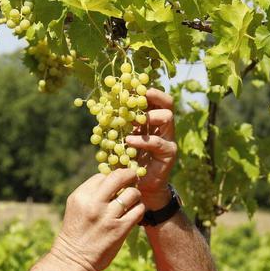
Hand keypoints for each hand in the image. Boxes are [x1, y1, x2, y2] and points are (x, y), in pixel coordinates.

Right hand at [51, 169, 145, 270]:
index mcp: (81, 196)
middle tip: (133, 178)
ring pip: (132, 193)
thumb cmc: (76, 232)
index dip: (111, 177)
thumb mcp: (76, 207)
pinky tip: (134, 212)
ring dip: (135, 195)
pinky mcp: (120, 229)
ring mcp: (108, 217)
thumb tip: (113, 180)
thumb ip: (91, 193)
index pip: (102, 176)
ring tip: (132, 200)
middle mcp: (93, 204)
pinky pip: (138, 210)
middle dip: (129, 175)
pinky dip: (139, 209)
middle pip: (118, 177)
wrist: (74, 259)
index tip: (116, 183)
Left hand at [127, 88, 176, 209]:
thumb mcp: (119, 138)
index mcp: (151, 119)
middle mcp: (163, 126)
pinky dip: (142, 140)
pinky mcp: (169, 153)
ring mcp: (168, 139)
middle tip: (141, 94)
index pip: (154, 98)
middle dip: (154, 95)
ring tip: (132, 120)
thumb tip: (100, 105)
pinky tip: (129, 141)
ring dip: (149, 115)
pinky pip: (158, 142)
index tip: (131, 85)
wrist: (137, 185)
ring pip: (167, 117)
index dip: (144, 89)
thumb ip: (115, 124)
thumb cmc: (126, 160)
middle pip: (167, 103)